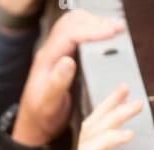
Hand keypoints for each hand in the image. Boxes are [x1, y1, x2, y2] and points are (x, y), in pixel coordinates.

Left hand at [14, 9, 125, 144]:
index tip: (111, 32)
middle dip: (96, 22)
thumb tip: (68, 61)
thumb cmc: (41, 116)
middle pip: (73, 22)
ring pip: (76, 25)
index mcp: (47, 60)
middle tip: (118, 28)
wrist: (35, 123)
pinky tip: (105, 35)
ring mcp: (57, 52)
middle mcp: (51, 51)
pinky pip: (78, 34)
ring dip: (95, 23)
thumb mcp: (49, 104)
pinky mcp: (64, 56)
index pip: (70, 33)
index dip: (92, 29)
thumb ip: (57, 83)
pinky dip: (93, 30)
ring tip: (115, 28)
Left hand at [45, 83, 140, 149]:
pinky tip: (116, 104)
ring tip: (124, 87)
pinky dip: (105, 116)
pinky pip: (94, 133)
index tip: (129, 135)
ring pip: (91, 128)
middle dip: (113, 116)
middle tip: (135, 103)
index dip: (108, 141)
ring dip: (108, 107)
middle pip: (92, 133)